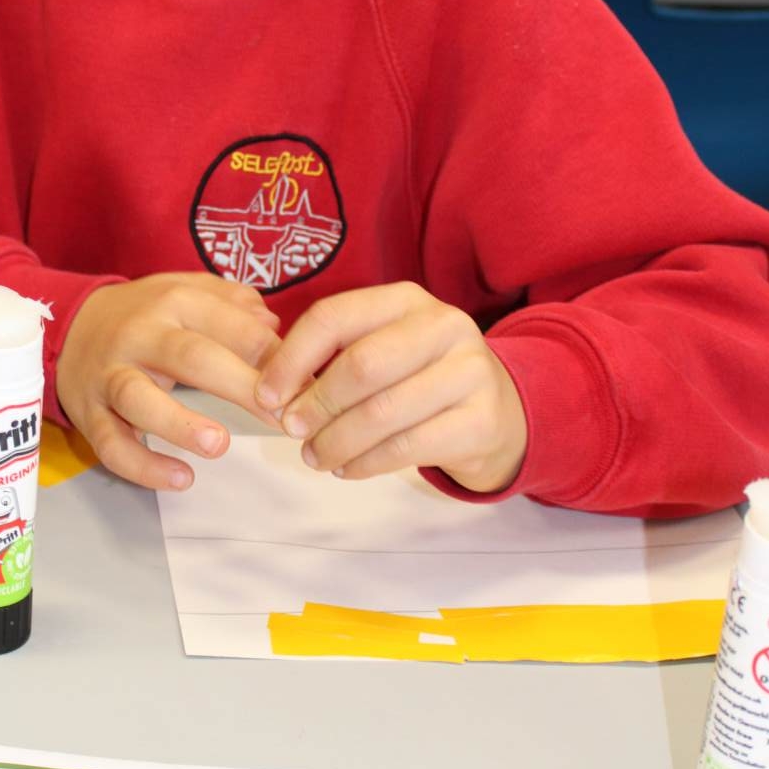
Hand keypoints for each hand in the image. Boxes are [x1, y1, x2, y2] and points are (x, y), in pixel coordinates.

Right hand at [56, 273, 280, 490]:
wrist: (68, 325)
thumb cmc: (145, 314)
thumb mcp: (186, 290)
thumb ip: (233, 303)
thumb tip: (275, 327)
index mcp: (175, 302)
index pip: (232, 325)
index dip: (273, 356)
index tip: (304, 388)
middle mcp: (141, 336)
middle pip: (192, 358)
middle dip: (240, 387)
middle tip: (281, 418)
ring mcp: (111, 376)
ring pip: (139, 400)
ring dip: (179, 424)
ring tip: (218, 445)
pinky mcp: (89, 414)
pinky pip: (112, 445)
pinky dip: (143, 467)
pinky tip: (181, 479)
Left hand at [254, 283, 526, 494]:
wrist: (501, 412)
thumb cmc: (420, 378)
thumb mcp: (383, 350)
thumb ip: (333, 359)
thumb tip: (273, 392)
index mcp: (405, 300)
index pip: (334, 317)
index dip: (292, 357)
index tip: (267, 394)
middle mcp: (443, 326)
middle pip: (361, 365)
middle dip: (316, 403)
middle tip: (290, 429)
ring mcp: (469, 372)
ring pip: (382, 412)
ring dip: (336, 442)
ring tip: (314, 457)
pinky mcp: (481, 421)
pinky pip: (407, 447)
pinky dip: (365, 463)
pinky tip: (347, 468)